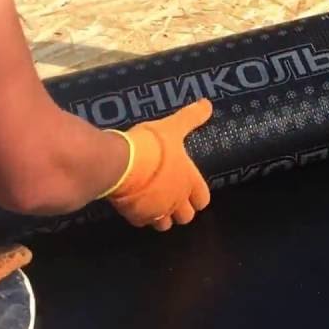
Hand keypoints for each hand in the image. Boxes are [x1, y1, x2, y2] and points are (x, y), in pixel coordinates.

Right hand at [102, 98, 212, 230]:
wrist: (120, 162)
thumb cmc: (152, 145)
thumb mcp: (173, 126)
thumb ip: (191, 117)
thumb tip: (208, 104)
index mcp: (189, 182)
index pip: (203, 200)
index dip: (198, 197)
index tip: (191, 190)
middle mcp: (176, 201)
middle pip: (186, 217)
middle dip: (181, 210)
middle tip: (172, 197)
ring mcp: (156, 211)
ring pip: (164, 225)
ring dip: (162, 216)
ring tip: (154, 203)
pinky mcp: (136, 216)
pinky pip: (142, 222)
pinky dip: (141, 216)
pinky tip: (135, 204)